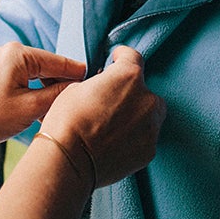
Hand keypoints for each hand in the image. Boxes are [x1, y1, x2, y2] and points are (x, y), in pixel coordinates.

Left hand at [0, 42, 87, 147]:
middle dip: (63, 86)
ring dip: (49, 94)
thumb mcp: (31, 108)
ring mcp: (2, 65)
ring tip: (62, 113)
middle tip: (81, 104)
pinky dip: (35, 96)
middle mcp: (10, 53)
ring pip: (38, 78)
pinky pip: (25, 83)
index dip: (79, 75)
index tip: (99, 85)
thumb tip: (78, 85)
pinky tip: (43, 114)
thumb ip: (58, 94)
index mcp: (19, 53)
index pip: (59, 61)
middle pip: (49, 68)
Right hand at [39, 45, 165, 187]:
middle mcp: (148, 99)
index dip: (121, 58)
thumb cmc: (67, 122)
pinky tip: (115, 143)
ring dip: (135, 116)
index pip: (132, 57)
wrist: (68, 161)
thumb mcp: (77, 88)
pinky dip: (134, 138)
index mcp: (129, 76)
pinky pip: (145, 138)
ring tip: (112, 127)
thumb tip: (103, 88)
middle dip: (130, 93)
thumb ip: (100, 83)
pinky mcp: (150, 150)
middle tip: (110, 103)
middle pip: (145, 90)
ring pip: (149, 115)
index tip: (116, 61)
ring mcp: (152, 127)